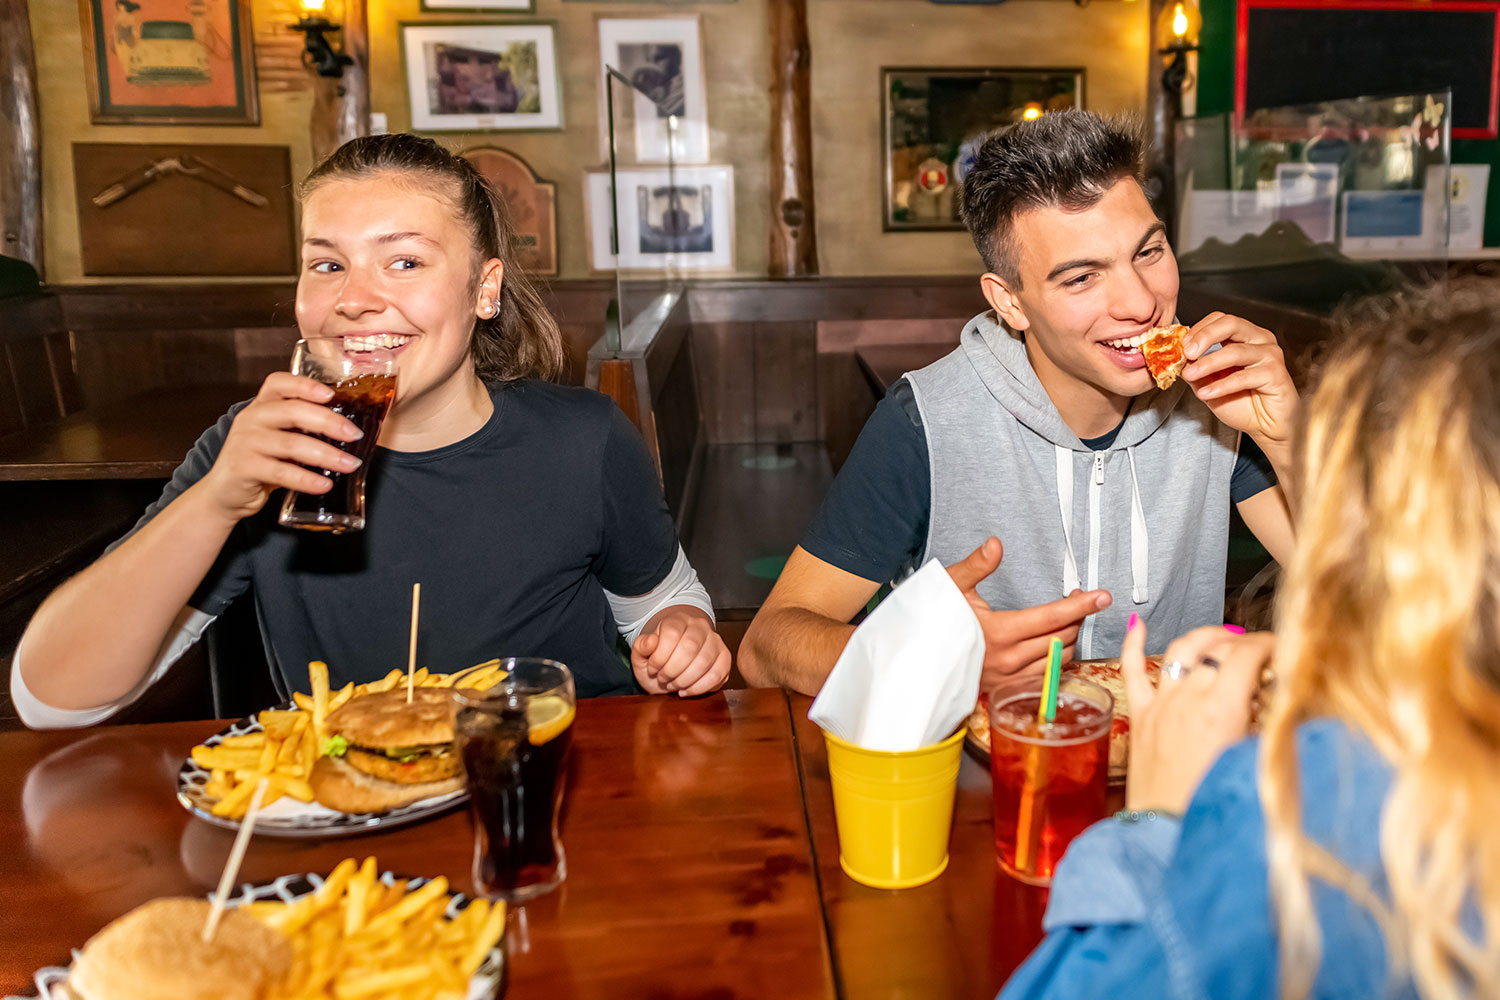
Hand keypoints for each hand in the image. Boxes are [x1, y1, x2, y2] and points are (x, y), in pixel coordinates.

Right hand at [197, 372, 364, 523]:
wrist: (226, 493)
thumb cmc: (261, 462)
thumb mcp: (279, 438)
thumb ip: (303, 429)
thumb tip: (349, 430)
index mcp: (262, 406)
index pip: (279, 383)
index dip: (304, 385)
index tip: (331, 394)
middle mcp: (251, 419)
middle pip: (293, 411)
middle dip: (329, 422)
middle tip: (354, 435)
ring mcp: (245, 442)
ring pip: (291, 444)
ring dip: (326, 455)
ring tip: (350, 465)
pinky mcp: (243, 467)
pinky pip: (282, 472)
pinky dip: (307, 479)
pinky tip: (324, 484)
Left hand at [631, 607, 730, 696]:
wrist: (674, 664)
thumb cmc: (659, 659)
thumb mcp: (641, 654)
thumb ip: (640, 647)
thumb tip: (650, 641)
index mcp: (678, 620)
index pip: (671, 633)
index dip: (659, 656)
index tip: (652, 669)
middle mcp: (700, 627)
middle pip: (690, 647)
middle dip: (672, 670)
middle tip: (663, 679)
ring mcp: (715, 642)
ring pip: (704, 662)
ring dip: (684, 680)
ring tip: (673, 685)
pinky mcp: (724, 659)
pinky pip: (717, 675)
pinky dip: (699, 688)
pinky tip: (686, 690)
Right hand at [946, 537, 1110, 695]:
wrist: (917, 662)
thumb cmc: (934, 622)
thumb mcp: (951, 588)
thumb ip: (976, 566)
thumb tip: (995, 545)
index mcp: (999, 632)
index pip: (1052, 617)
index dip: (1081, 605)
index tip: (1102, 596)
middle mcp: (1009, 659)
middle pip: (1062, 637)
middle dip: (1076, 617)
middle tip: (1077, 599)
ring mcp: (1011, 678)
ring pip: (1060, 659)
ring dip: (1069, 638)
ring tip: (1065, 620)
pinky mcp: (1009, 689)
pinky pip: (1048, 676)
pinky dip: (1057, 659)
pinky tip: (1054, 645)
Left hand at [1122, 621, 1271, 813]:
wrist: (1167, 832)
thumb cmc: (1212, 806)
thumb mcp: (1257, 763)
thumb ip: (1273, 728)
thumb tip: (1288, 705)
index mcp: (1222, 710)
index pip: (1247, 655)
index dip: (1268, 644)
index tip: (1280, 649)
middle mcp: (1189, 699)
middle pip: (1218, 649)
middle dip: (1243, 641)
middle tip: (1258, 651)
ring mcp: (1161, 704)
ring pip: (1180, 650)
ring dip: (1204, 637)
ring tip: (1221, 636)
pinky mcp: (1140, 716)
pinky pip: (1132, 670)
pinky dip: (1133, 643)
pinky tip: (1137, 626)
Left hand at [1182, 313, 1298, 455]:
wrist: (1265, 425)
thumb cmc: (1241, 401)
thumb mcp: (1209, 383)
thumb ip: (1196, 368)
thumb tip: (1177, 358)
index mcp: (1244, 336)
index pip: (1221, 319)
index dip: (1199, 329)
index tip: (1181, 345)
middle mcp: (1259, 340)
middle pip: (1231, 324)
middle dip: (1205, 336)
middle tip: (1187, 352)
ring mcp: (1270, 355)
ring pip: (1235, 351)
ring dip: (1208, 363)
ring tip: (1190, 375)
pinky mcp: (1276, 374)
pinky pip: (1244, 377)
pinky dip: (1221, 385)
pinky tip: (1206, 393)